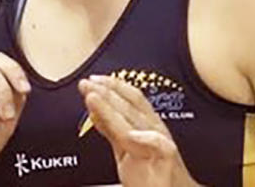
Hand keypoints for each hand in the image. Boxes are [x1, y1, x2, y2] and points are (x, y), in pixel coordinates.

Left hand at [79, 76, 199, 186]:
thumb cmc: (152, 175)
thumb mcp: (124, 149)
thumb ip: (111, 130)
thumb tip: (93, 110)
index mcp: (146, 124)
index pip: (130, 98)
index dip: (112, 86)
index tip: (93, 79)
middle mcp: (154, 129)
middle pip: (130, 106)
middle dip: (106, 93)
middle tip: (87, 84)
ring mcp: (162, 144)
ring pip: (137, 122)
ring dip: (114, 109)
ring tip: (95, 99)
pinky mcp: (168, 161)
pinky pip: (161, 146)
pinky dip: (147, 138)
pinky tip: (132, 134)